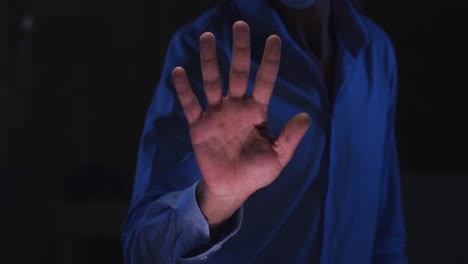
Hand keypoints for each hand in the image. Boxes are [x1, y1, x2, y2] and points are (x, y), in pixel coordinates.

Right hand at [172, 21, 310, 225]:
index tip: (274, 39)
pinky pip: (191, 104)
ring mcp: (216, 114)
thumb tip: (307, 117)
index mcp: (256, 111)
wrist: (233, 189)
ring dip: (210, 60)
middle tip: (240, 25)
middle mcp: (236, 107)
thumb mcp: (278, 156)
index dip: (269, 61)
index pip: (264, 80)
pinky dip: (185, 90)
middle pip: (237, 72)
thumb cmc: (256, 172)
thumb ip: (290, 137)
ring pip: (213, 82)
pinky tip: (180, 72)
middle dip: (239, 49)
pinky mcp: (199, 126)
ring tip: (208, 37)